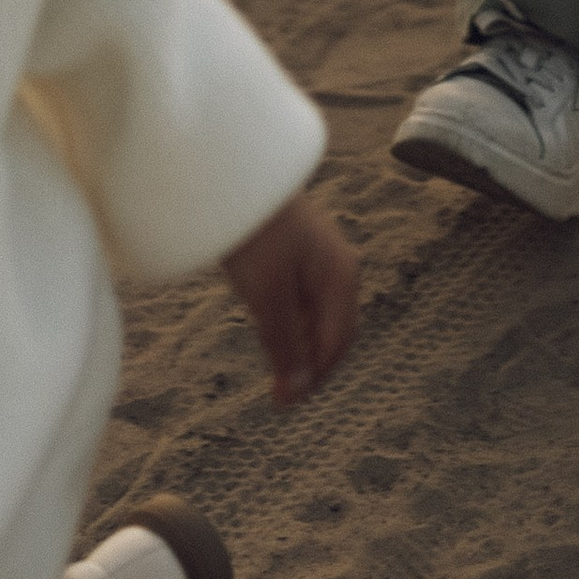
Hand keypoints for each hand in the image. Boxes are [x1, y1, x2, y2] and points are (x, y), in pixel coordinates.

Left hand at [221, 191, 359, 406]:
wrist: (237, 173)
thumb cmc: (256, 235)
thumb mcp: (268, 297)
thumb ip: (284, 346)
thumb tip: (295, 394)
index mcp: (342, 279)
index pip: (337, 344)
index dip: (313, 379)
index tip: (282, 404)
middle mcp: (340, 269)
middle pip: (333, 332)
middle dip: (310, 365)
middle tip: (278, 393)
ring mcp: (322, 258)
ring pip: (316, 316)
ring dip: (299, 345)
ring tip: (272, 366)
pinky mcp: (300, 251)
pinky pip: (303, 298)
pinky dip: (290, 322)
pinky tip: (268, 329)